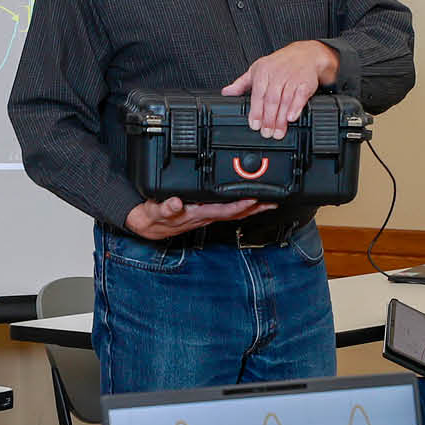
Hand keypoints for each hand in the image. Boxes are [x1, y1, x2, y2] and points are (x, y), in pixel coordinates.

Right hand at [124, 196, 274, 239]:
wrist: (150, 225)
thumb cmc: (155, 217)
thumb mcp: (156, 210)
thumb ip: (165, 207)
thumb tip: (176, 203)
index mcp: (198, 214)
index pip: (224, 210)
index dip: (240, 206)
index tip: (254, 199)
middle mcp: (207, 217)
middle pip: (237, 214)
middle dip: (256, 209)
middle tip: (274, 201)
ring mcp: (208, 216)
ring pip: (236, 213)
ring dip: (253, 208)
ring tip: (270, 201)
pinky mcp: (207, 213)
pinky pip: (229, 210)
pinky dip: (242, 206)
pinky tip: (250, 201)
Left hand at [220, 40, 339, 139]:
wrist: (305, 55)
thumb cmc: (279, 64)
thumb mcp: (257, 70)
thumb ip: (242, 84)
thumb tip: (227, 92)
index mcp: (263, 72)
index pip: (258, 94)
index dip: (256, 111)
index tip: (254, 125)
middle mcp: (278, 75)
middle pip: (271, 100)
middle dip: (268, 119)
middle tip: (266, 133)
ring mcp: (292, 79)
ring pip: (285, 101)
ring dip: (281, 119)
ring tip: (277, 132)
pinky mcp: (306, 83)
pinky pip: (300, 97)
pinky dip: (296, 108)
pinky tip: (291, 118)